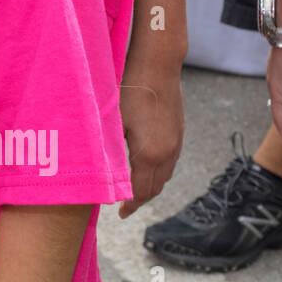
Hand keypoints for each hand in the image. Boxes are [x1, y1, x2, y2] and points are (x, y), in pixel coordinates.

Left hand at [116, 56, 184, 217]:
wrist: (157, 67)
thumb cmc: (129, 91)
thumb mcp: (113, 122)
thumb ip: (109, 151)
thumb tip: (102, 174)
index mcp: (149, 153)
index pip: (141, 190)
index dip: (130, 204)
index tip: (120, 213)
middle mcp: (167, 153)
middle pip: (155, 188)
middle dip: (140, 199)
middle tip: (125, 207)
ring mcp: (176, 143)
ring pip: (165, 176)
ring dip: (150, 187)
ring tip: (134, 191)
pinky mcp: (179, 133)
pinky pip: (169, 163)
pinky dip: (158, 172)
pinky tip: (146, 169)